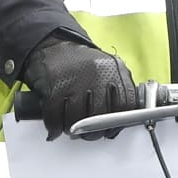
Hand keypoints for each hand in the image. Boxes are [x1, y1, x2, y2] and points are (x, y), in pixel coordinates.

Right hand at [20, 35, 142, 137]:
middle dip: (92, 131)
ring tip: (70, 129)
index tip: (108, 130)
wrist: (53, 44)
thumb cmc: (81, 64)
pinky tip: (55, 128)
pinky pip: (54, 115)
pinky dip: (53, 126)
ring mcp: (75, 79)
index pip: (124, 105)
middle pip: (100, 116)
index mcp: (113, 70)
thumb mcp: (107, 69)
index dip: (116, 124)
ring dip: (72, 130)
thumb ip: (118, 89)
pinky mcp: (54, 85)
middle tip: (86, 133)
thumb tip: (120, 121)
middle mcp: (97, 73)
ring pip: (76, 119)